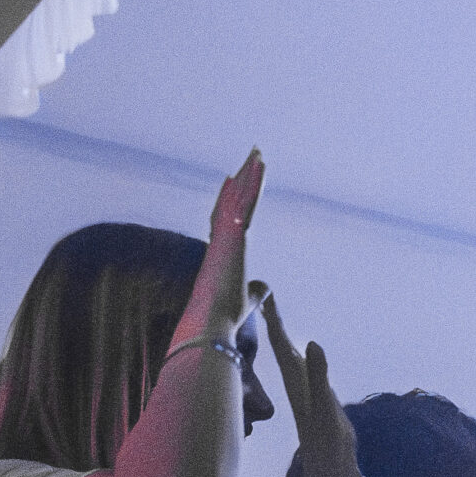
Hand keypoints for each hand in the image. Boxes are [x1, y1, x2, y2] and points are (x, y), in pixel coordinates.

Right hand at [179, 150, 264, 339]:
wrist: (210, 324)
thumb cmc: (223, 318)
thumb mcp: (246, 300)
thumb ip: (255, 291)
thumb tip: (264, 289)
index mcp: (222, 253)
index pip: (226, 219)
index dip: (228, 200)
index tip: (232, 182)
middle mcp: (221, 239)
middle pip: (231, 201)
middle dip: (242, 179)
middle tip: (251, 156)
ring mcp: (225, 235)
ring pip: (238, 197)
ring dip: (249, 174)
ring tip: (258, 152)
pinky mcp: (233, 235)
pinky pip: (246, 202)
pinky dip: (253, 183)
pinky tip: (260, 165)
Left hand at [262, 295, 362, 476]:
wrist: (331, 470)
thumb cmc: (328, 442)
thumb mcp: (325, 408)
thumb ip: (319, 377)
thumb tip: (312, 343)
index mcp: (296, 379)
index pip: (280, 341)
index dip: (272, 318)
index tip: (262, 291)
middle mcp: (296, 381)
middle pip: (280, 343)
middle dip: (272, 318)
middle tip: (262, 290)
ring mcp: (303, 389)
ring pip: (287, 353)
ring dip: (279, 332)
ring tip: (271, 311)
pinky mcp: (312, 396)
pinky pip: (299, 365)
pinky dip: (295, 350)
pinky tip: (296, 348)